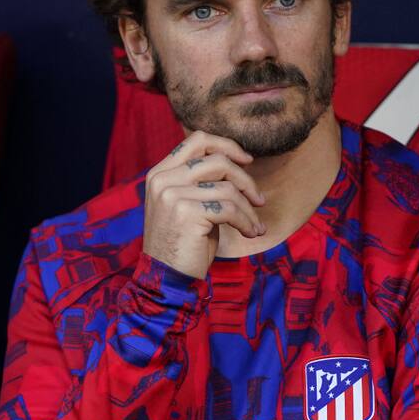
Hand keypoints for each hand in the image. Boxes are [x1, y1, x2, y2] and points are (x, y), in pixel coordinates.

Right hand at [142, 131, 266, 278]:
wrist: (167, 278)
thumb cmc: (183, 242)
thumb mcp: (186, 204)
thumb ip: (200, 181)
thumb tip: (237, 163)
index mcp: (159, 173)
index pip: (197, 141)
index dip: (227, 146)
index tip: (247, 161)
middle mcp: (162, 180)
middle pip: (218, 161)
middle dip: (245, 180)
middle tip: (258, 200)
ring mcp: (171, 195)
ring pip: (228, 187)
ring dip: (249, 208)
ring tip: (254, 225)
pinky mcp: (186, 213)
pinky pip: (230, 208)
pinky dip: (246, 221)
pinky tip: (250, 233)